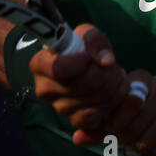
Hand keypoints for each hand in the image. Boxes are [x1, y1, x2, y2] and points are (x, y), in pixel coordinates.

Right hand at [29, 24, 130, 141]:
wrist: (85, 70)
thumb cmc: (82, 49)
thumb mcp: (86, 34)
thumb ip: (95, 40)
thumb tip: (106, 61)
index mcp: (40, 65)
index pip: (57, 68)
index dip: (80, 62)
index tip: (89, 56)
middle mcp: (45, 90)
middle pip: (85, 83)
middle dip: (106, 72)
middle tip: (111, 65)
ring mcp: (60, 109)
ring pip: (98, 99)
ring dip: (114, 85)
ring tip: (113, 75)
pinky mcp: (76, 121)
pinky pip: (102, 113)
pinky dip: (114, 101)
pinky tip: (112, 90)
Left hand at [91, 69, 155, 155]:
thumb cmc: (140, 110)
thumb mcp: (121, 108)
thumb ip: (98, 125)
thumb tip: (77, 139)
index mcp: (142, 80)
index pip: (126, 103)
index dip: (114, 122)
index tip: (110, 128)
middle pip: (133, 125)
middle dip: (122, 137)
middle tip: (120, 140)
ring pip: (145, 140)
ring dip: (134, 148)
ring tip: (133, 144)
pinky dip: (148, 155)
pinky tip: (146, 150)